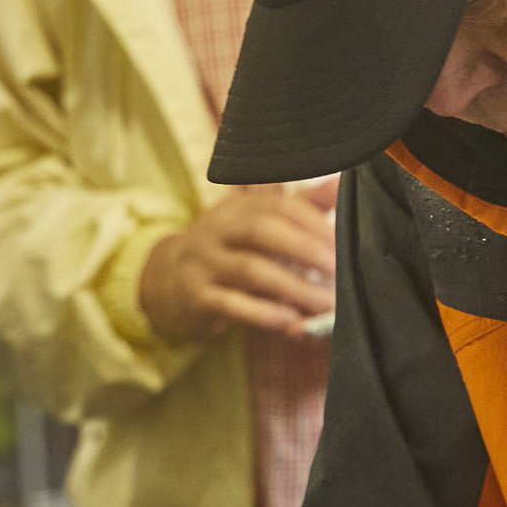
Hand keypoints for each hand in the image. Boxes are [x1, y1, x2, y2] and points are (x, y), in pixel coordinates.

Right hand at [137, 179, 337, 342]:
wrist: (165, 279)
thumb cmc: (226, 248)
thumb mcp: (257, 221)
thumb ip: (300, 206)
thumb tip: (339, 184)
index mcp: (240, 207)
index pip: (279, 205)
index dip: (312, 222)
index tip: (341, 243)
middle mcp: (220, 229)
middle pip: (262, 230)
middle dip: (304, 249)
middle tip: (337, 269)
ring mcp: (205, 263)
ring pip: (251, 270)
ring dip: (292, 287)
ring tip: (324, 304)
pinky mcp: (197, 297)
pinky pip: (232, 304)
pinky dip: (264, 314)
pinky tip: (290, 322)